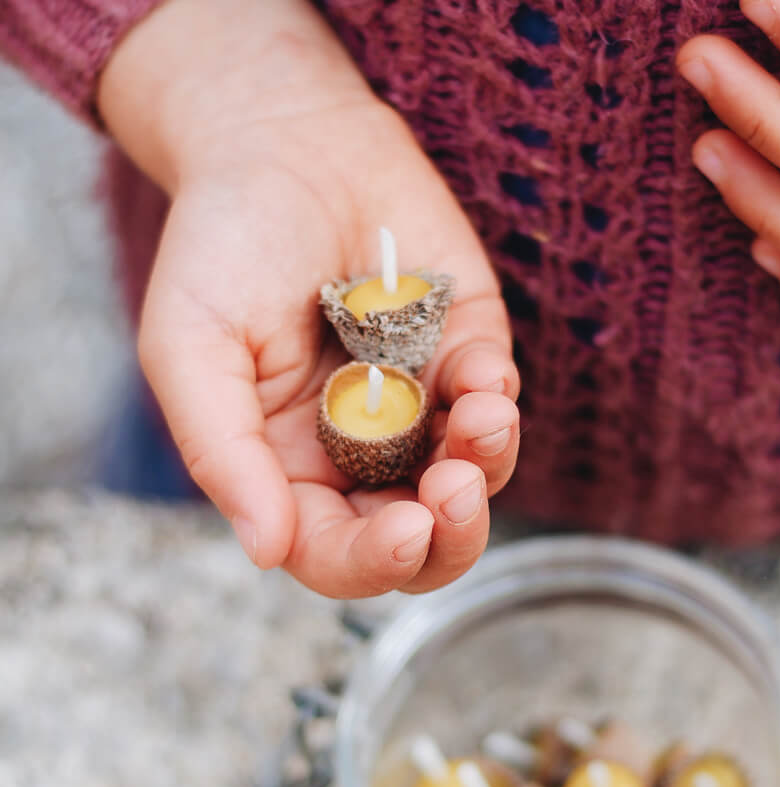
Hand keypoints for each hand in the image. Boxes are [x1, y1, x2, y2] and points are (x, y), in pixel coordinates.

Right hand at [98, 0, 518, 597]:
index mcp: (291, 473)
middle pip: (424, 542)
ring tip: (481, 411)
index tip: (405, 530)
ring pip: (477, 481)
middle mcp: (363, 456)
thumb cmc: (223, 246)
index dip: (374, 561)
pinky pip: (498, 402)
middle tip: (454, 491)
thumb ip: (224, 453)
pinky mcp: (467, 358)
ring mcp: (423, 410)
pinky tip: (476, 362)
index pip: (338, 553)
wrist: (286, 144)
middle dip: (452, 536)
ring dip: (488, 463)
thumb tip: (267, 551)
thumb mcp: (193, 347)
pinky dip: (499, 395)